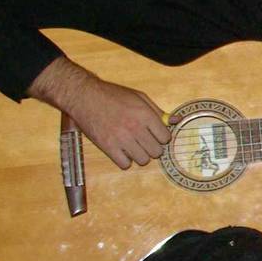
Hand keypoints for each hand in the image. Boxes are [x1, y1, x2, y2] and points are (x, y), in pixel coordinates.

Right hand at [31, 57, 168, 169]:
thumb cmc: (113, 95)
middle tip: (145, 141)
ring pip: (143, 160)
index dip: (162, 137)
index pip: (165, 138)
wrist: (84, 97)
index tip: (155, 135)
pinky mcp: (107, 147)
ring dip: (140, 155)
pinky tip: (122, 151)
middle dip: (153, 148)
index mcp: (145, 115)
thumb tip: (177, 120)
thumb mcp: (139, 97)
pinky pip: (125, 164)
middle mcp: (135, 128)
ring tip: (133, 146)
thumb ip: (158, 111)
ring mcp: (121, 139)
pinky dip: (125, 160)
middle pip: (156, 152)